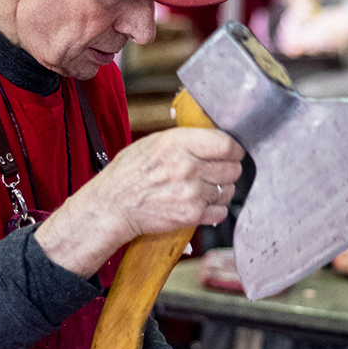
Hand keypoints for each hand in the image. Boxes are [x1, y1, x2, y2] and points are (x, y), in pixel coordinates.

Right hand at [106, 128, 244, 237]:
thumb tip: (214, 133)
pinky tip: (199, 203)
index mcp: (177, 144)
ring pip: (228, 190)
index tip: (232, 152)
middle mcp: (187, 167)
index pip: (226, 145)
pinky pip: (221, 211)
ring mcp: (191, 193)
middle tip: (214, 171)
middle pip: (232, 169)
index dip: (234, 150)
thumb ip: (186, 138)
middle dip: (228, 170)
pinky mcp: (191, 215)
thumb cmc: (130, 173)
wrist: (113, 206)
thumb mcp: (154, 142)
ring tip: (200, 188)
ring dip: (219, 190)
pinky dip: (214, 209)